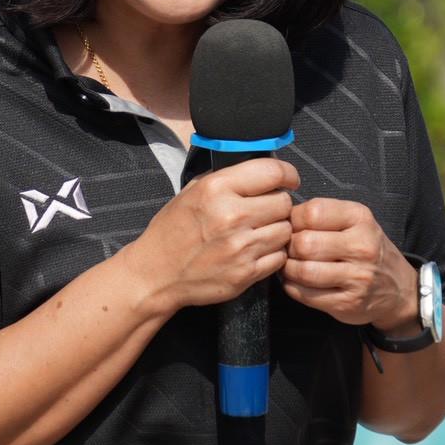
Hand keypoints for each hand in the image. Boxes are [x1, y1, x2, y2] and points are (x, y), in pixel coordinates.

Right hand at [125, 158, 297, 312]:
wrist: (156, 274)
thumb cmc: (173, 230)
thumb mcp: (191, 191)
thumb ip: (227, 178)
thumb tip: (260, 170)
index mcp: (216, 189)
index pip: (273, 172)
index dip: (287, 174)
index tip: (288, 179)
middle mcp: (231, 216)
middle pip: (284, 202)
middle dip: (278, 204)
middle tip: (266, 209)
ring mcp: (240, 247)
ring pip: (286, 230)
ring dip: (277, 229)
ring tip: (258, 231)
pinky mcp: (246, 273)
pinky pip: (279, 257)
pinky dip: (272, 253)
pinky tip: (255, 250)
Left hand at [281, 198, 416, 331]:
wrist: (399, 289)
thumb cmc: (366, 248)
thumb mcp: (354, 221)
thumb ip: (322, 215)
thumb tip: (281, 219)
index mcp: (360, 218)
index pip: (312, 212)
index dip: (293, 219)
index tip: (292, 227)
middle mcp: (362, 247)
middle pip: (304, 244)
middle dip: (288, 247)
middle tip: (288, 249)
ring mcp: (357, 278)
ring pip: (303, 271)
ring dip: (287, 269)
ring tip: (289, 265)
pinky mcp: (347, 303)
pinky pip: (306, 295)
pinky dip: (292, 287)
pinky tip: (295, 281)